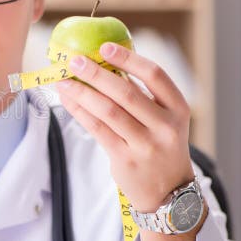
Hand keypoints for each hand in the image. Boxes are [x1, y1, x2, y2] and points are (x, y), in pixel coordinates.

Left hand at [54, 42, 194, 212]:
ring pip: (107, 111)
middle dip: (96, 74)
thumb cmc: (160, 146)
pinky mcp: (125, 159)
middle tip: (73, 61)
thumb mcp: (164, 120)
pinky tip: (67, 100)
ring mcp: (146, 145)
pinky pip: (97, 129)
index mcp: (178, 108)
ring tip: (62, 80)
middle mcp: (165, 126)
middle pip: (126, 93)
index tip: (104, 47)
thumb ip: (143, 95)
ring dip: (81, 92)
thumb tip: (104, 62)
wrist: (169, 193)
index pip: (155, 75)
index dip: (129, 58)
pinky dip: (79, 111)